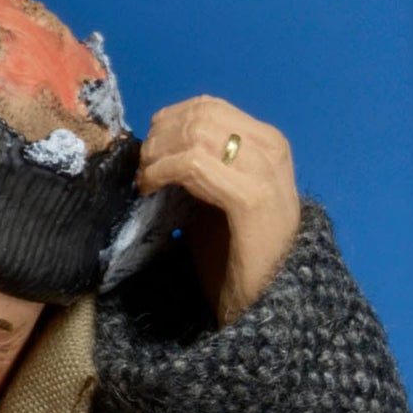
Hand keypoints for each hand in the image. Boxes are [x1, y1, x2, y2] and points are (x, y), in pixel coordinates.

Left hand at [135, 96, 300, 324]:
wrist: (266, 305)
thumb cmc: (236, 255)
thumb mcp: (217, 199)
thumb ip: (200, 167)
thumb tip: (155, 146)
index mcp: (266, 143)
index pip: (208, 107)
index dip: (168, 122)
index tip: (148, 155)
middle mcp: (271, 148)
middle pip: (199, 115)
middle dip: (159, 137)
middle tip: (142, 171)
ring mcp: (265, 171)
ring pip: (196, 133)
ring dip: (158, 154)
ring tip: (145, 182)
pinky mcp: (252, 199)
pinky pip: (195, 164)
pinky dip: (163, 170)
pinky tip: (150, 190)